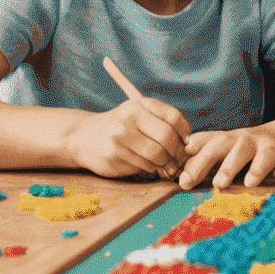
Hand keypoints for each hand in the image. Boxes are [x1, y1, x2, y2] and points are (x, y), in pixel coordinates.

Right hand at [65, 95, 190, 179]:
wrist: (84, 137)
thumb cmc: (122, 126)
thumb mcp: (140, 115)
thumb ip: (163, 123)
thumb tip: (189, 144)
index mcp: (140, 104)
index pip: (173, 118)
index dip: (186, 133)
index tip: (188, 143)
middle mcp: (129, 117)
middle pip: (166, 137)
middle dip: (176, 152)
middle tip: (178, 160)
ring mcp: (119, 136)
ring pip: (156, 155)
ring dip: (165, 163)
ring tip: (165, 166)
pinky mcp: (112, 155)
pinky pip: (142, 166)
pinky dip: (151, 169)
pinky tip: (150, 167)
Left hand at [178, 126, 274, 189]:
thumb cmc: (246, 149)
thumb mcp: (224, 147)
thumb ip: (201, 155)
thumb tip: (174, 169)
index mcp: (229, 140)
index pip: (209, 145)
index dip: (195, 161)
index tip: (183, 180)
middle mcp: (248, 141)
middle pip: (233, 145)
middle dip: (224, 163)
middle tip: (216, 183)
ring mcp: (270, 148)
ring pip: (263, 154)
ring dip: (256, 167)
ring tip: (248, 182)